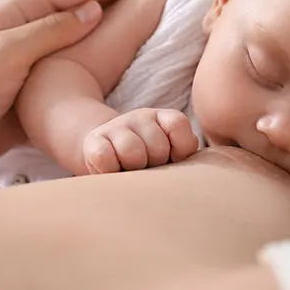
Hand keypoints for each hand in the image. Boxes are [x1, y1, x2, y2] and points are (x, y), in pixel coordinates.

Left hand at [0, 0, 178, 177]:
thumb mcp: (4, 56)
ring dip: (121, 14)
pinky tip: (124, 48)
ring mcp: (37, 53)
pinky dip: (105, 48)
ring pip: (88, 27)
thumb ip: (49, 31)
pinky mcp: (40, 80)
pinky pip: (81, 57)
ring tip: (154, 7)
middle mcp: (30, 26)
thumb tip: (93, 9)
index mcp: (20, 11)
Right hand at [82, 108, 198, 173]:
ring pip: (132, 152)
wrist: (107, 155)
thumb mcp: (172, 155)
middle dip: (156, 164)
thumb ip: (186, 154)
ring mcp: (116, 127)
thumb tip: (196, 173)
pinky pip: (105, 158)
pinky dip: (110, 170)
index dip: (180, 149)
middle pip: (157, 145)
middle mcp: (140, 117)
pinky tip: (113, 172)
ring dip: (133, 168)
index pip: (178, 125)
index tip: (173, 161)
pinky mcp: (93, 143)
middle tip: (149, 170)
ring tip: (132, 173)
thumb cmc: (149, 163)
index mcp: (163, 119)